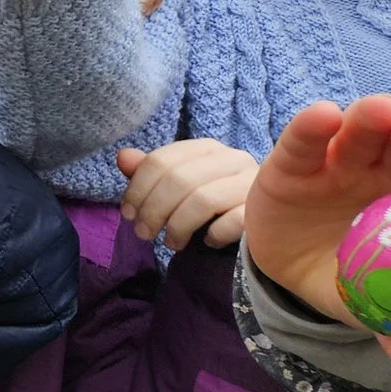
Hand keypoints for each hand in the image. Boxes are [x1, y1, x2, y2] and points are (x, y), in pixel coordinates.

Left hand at [116, 138, 255, 249]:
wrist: (265, 225)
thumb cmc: (213, 203)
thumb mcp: (178, 185)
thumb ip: (150, 171)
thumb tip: (123, 157)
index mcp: (206, 148)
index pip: (161, 161)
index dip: (137, 189)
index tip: (128, 214)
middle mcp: (232, 158)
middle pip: (178, 180)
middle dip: (153, 210)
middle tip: (143, 234)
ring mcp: (253, 182)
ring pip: (202, 199)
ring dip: (178, 226)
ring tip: (171, 243)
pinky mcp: (268, 210)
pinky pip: (234, 221)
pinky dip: (214, 234)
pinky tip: (208, 242)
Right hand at [244, 95, 390, 372]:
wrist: (292, 275)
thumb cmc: (357, 282)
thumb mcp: (382, 311)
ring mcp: (344, 161)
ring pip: (366, 129)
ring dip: (374, 117)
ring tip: (380, 113)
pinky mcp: (296, 160)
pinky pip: (306, 138)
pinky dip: (313, 125)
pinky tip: (322, 117)